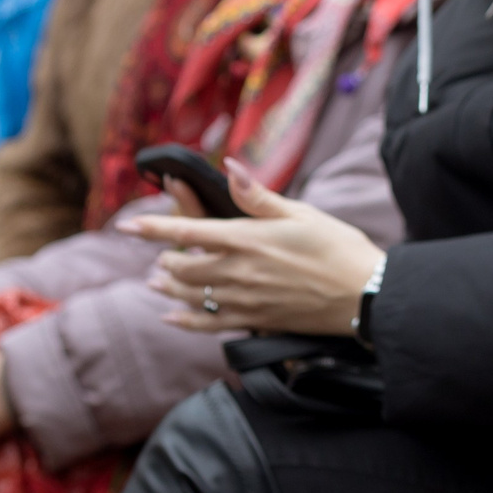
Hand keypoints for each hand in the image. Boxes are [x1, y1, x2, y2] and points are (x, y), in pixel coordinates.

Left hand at [122, 160, 382, 335]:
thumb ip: (258, 196)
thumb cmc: (339, 248)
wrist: (365, 294)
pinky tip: (171, 316)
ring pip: (190, 295)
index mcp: (248, 238)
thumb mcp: (302, 213)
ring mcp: (245, 299)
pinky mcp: (255, 319)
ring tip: (156, 280)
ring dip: (168, 286)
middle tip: (161, 255)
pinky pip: (208, 324)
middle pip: (182, 266)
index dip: (152, 227)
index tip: (127, 225)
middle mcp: (239, 271)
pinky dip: (184, 320)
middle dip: (165, 258)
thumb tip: (230, 169)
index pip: (187, 231)